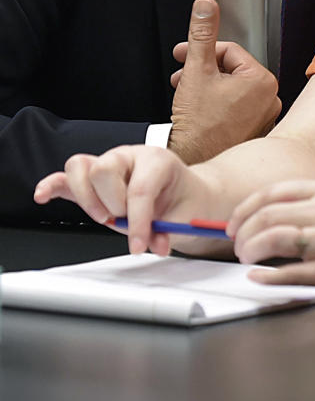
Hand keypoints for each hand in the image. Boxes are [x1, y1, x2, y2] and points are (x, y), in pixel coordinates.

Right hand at [33, 145, 208, 254]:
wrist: (184, 195)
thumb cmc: (182, 200)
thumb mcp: (182, 218)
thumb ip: (166, 231)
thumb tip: (152, 244)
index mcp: (156, 159)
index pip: (139, 187)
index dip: (138, 220)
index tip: (140, 245)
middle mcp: (129, 155)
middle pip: (103, 170)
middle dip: (113, 205)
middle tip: (126, 221)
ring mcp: (108, 163)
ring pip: (80, 168)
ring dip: (88, 200)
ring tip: (105, 216)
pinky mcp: (92, 179)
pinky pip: (65, 177)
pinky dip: (52, 186)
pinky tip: (43, 196)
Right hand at [169, 0, 280, 164]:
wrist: (193, 162)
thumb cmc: (198, 124)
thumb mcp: (196, 70)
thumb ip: (202, 34)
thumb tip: (206, 5)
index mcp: (263, 81)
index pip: (229, 51)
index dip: (201, 51)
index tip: (182, 55)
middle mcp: (270, 99)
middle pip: (230, 69)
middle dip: (202, 69)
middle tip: (181, 75)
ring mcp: (263, 117)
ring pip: (230, 88)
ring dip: (206, 85)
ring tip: (186, 94)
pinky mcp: (253, 131)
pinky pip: (234, 107)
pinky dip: (216, 103)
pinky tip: (199, 110)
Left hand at [229, 180, 314, 309]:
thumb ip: (313, 206)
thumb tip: (269, 218)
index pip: (273, 192)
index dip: (245, 208)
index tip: (233, 223)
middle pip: (267, 215)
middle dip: (242, 232)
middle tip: (236, 246)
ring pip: (272, 238)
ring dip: (250, 250)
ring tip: (246, 260)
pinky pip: (288, 273)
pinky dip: (266, 276)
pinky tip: (257, 278)